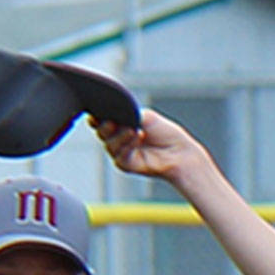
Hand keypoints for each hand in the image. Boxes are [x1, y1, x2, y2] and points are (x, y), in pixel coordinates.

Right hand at [91, 109, 209, 183]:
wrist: (178, 151)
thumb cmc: (165, 133)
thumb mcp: (144, 116)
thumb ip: (127, 113)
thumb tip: (111, 110)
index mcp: (120, 124)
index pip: (100, 120)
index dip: (96, 117)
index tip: (97, 113)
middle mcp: (118, 138)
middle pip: (101, 132)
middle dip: (106, 125)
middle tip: (113, 121)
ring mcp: (121, 152)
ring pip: (109, 144)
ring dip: (120, 135)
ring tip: (134, 130)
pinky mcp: (126, 164)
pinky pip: (119, 155)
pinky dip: (128, 145)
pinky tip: (138, 137)